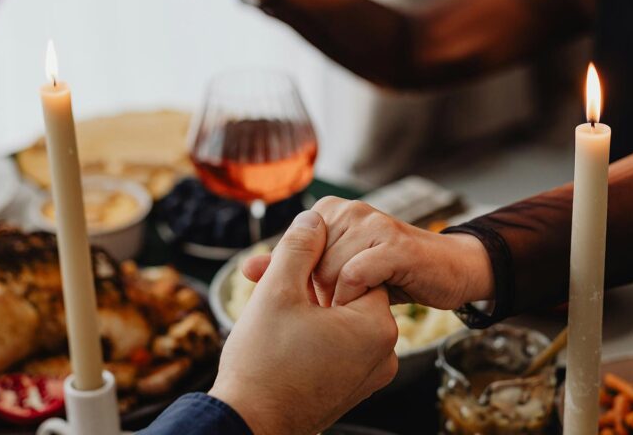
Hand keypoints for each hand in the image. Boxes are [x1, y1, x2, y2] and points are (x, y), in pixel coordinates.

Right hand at [209, 210, 398, 434]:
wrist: (249, 424)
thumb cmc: (263, 363)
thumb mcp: (278, 291)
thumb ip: (299, 247)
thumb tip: (313, 218)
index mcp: (377, 326)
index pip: (355, 271)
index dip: (318, 265)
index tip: (290, 273)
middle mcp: (384, 354)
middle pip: (349, 296)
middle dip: (313, 289)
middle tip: (277, 294)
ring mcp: (369, 377)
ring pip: (342, 323)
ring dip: (313, 313)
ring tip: (277, 320)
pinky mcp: (352, 391)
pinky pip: (340, 349)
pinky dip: (316, 339)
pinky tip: (285, 342)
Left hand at [242, 197, 494, 308]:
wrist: (447, 271)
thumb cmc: (388, 273)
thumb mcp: (336, 270)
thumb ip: (292, 267)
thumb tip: (246, 268)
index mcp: (329, 210)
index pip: (290, 249)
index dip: (298, 280)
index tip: (312, 300)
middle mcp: (348, 210)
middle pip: (306, 261)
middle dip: (315, 292)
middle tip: (333, 308)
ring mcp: (372, 223)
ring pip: (328, 269)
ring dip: (336, 298)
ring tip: (349, 309)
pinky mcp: (394, 245)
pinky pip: (356, 274)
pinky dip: (353, 296)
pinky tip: (362, 305)